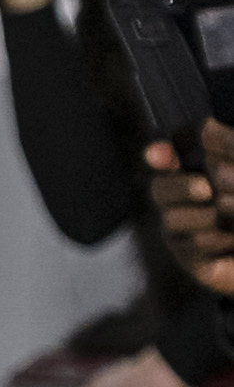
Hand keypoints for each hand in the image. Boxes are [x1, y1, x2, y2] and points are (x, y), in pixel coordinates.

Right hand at [145, 122, 233, 294]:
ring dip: (205, 217)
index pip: (165, 159)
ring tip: (229, 216)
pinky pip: (189, 246)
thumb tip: (207, 126)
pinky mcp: (190, 260)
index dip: (159, 155)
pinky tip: (230, 238)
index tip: (161, 154)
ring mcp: (181, 233)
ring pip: (172, 219)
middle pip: (159, 189)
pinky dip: (213, 239)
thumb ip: (227, 147)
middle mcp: (181, 203)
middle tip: (206, 190)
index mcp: (194, 175)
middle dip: (180, 188)